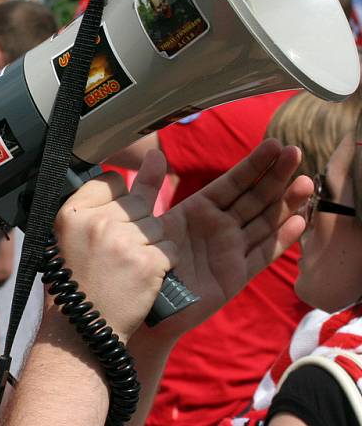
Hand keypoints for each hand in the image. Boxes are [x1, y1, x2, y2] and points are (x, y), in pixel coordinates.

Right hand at [53, 149, 176, 341]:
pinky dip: (163, 264)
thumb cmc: (75, 283)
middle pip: (139, 203)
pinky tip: (142, 277)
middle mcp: (96, 221)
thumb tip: (151, 159)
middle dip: (136, 226)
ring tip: (126, 269)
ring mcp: (123, 241)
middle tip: (116, 254)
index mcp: (72, 212)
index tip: (110, 223)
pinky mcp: (146, 262)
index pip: (111, 180)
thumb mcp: (72, 235)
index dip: (117, 200)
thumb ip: (102, 199)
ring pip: (158, 225)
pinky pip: (170, 248)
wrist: (81, 330)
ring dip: (151, 246)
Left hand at [153, 139, 310, 338]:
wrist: (144, 304)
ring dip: (286, 203)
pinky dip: (281, 239)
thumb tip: (154, 152)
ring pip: (264, 221)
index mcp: (198, 210)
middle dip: (276, 175)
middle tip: (297, 152)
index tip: (275, 144)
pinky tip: (299, 221)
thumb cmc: (142, 260)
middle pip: (254, 197)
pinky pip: (262, 254)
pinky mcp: (235, 275)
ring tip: (306, 182)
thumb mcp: (145, 219)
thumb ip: (150, 186)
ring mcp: (230, 250)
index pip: (232, 182)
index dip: (254, 164)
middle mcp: (218, 227)